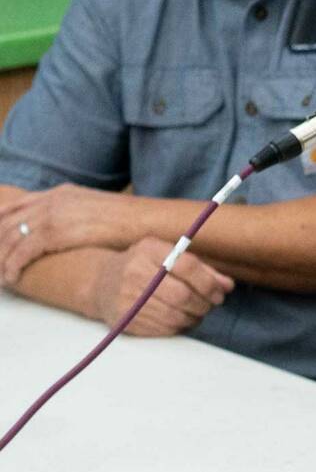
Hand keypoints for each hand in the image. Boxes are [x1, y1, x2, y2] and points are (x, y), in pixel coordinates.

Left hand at [0, 184, 142, 285]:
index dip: (0, 221)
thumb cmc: (131, 221)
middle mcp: (51, 201)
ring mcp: (51, 215)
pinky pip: (21, 252)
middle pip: (7, 222)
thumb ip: (78, 215)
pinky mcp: (54, 233)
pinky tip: (11, 277)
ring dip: (1, 259)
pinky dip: (11, 266)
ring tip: (2, 276)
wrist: (145, 220)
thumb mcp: (99, 210)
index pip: (18, 205)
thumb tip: (74, 231)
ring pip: (9, 238)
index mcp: (61, 193)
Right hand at [89, 237, 234, 337]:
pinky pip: (162, 329)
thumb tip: (228, 286)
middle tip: (210, 306)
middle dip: (204, 304)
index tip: (219, 293)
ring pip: (174, 316)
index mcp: (149, 250)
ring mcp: (127, 297)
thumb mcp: (169, 257)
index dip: (209, 283)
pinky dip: (179, 327)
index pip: (187, 266)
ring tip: (197, 313)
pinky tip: (180, 320)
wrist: (100, 282)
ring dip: (194, 318)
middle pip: (182, 295)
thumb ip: (201, 269)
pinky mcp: (124, 319)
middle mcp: (134, 271)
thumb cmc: (145, 267)